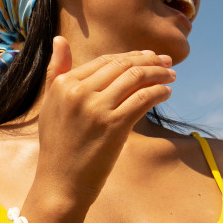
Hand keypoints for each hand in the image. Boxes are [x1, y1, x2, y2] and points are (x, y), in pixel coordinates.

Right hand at [33, 36, 174, 209]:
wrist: (61, 184)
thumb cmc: (58, 147)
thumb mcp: (51, 105)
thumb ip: (56, 72)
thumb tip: (59, 39)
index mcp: (63, 84)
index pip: (104, 60)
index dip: (129, 56)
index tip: (147, 56)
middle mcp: (78, 92)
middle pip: (122, 65)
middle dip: (148, 60)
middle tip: (165, 62)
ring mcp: (96, 109)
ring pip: (135, 78)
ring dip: (158, 74)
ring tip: (170, 76)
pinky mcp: (113, 126)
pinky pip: (143, 99)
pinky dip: (159, 92)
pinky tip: (166, 92)